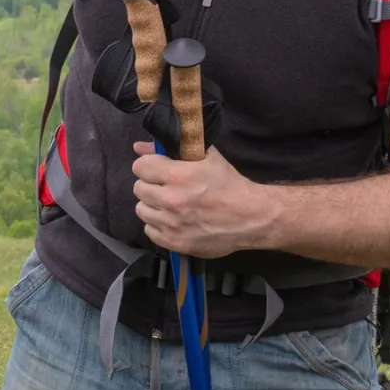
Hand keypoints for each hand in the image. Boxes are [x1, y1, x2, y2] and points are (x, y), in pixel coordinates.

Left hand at [129, 143, 279, 257]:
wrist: (250, 217)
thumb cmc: (229, 185)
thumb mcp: (206, 157)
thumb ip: (173, 149)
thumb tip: (139, 147)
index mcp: (178, 176)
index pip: (140, 167)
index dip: (148, 166)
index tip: (158, 169)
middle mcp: (171, 200)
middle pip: (139, 188)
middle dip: (151, 185)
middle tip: (166, 187)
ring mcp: (172, 224)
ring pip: (142, 210)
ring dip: (153, 205)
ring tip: (169, 204)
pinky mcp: (175, 242)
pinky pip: (149, 231)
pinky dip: (158, 225)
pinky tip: (172, 220)